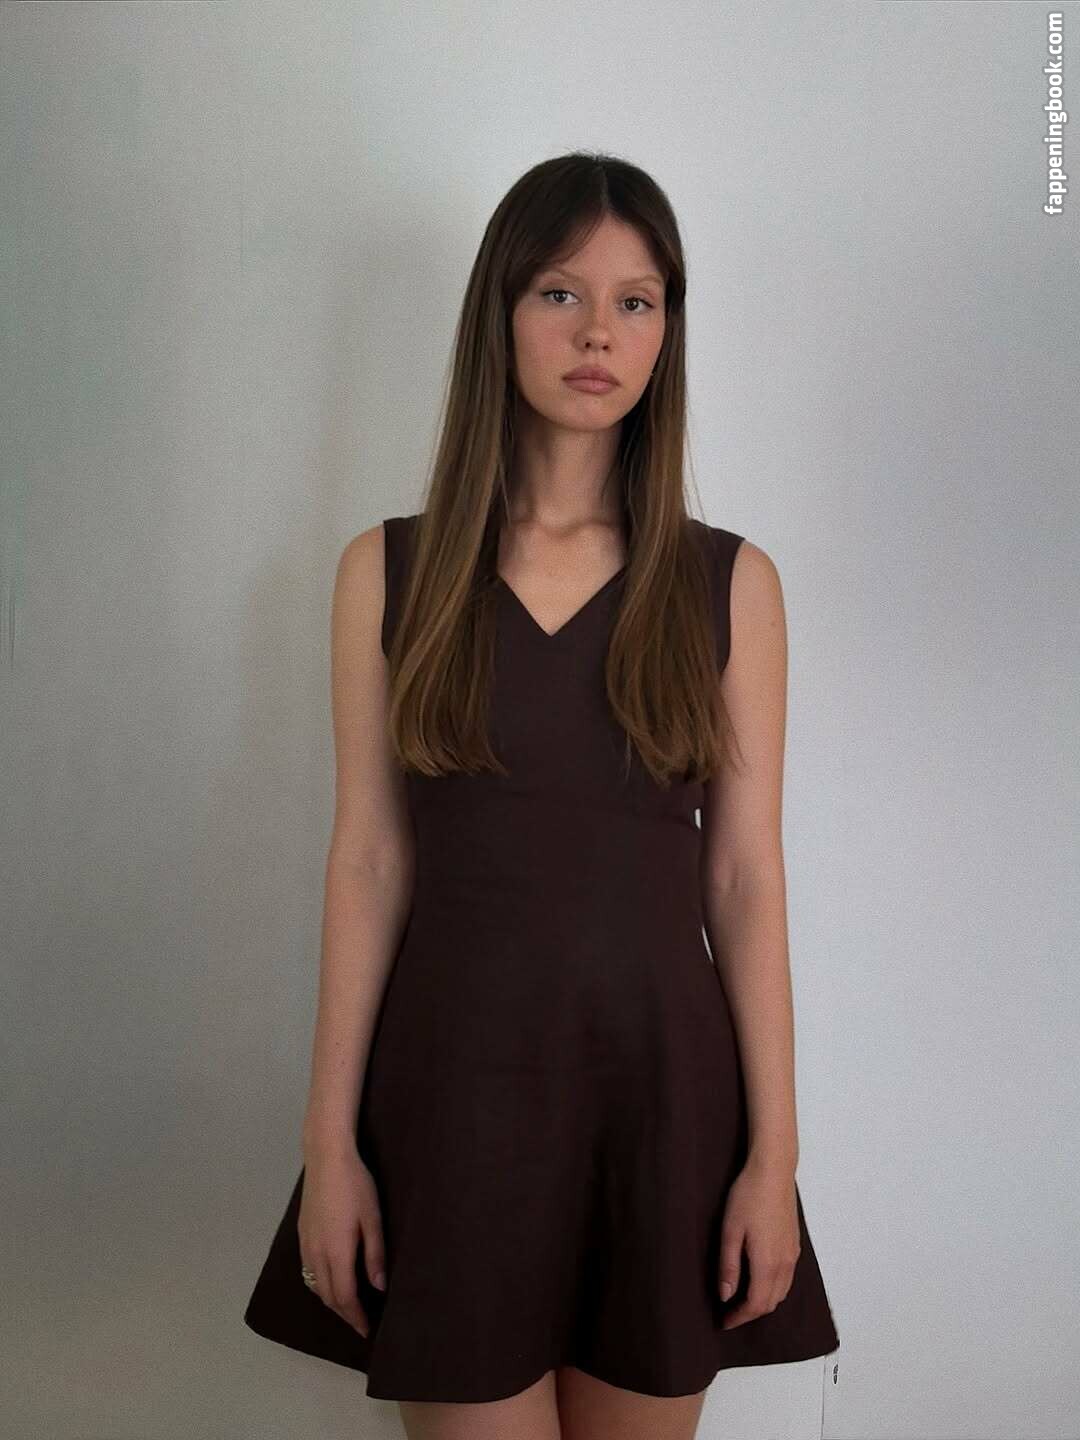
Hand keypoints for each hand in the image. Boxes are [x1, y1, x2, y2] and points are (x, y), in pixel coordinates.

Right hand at [298, 1146, 386, 1337]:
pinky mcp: (301, 1234)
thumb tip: (379, 1288)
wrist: (326, 1158)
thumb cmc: (356, 1186)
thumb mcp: (373, 1219)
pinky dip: (319, 1285)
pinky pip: (308, 1271)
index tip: (367, 1330)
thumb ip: (375, 1255)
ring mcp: (306, 1244)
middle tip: (360, 1324)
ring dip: (331, 1301)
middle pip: (327, 1296)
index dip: (356, 1317)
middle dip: (344, 1314)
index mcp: (336, 1252)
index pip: (345, 1297)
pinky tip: (330, 1280)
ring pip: (315, 1286)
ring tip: (347, 1307)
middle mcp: (316, 1254)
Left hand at [716, 1159, 799, 1328]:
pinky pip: (787, 1279)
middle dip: (750, 1313)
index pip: (755, 1305)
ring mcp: (793, 1255)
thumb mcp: (730, 1231)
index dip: (739, 1318)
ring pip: (781, 1292)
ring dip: (763, 1302)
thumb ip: (729, 1266)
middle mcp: (785, 1264)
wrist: (773, 1171)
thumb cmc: (748, 1197)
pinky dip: (773, 1289)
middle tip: (729, 1314)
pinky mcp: (795, 1245)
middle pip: (770, 1303)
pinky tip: (758, 1280)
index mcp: (767, 1264)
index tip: (724, 1322)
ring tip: (741, 1300)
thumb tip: (725, 1296)